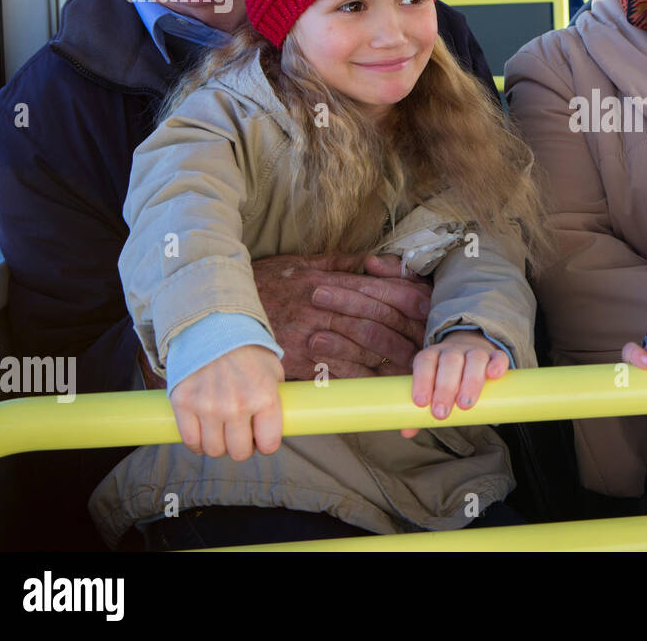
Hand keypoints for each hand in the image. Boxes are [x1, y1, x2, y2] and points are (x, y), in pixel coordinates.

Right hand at [168, 345, 284, 460]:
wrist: (214, 328)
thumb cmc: (248, 352)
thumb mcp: (273, 371)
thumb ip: (275, 400)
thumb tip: (278, 425)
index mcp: (265, 397)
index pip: (269, 444)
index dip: (266, 444)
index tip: (261, 438)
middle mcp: (236, 405)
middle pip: (239, 452)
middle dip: (242, 446)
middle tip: (240, 434)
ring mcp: (207, 405)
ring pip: (213, 450)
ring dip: (219, 445)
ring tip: (222, 430)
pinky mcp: (183, 403)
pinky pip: (190, 440)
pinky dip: (197, 442)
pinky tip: (203, 432)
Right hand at [252, 253, 429, 380]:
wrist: (216, 308)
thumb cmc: (261, 284)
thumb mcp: (299, 263)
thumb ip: (339, 262)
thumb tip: (373, 260)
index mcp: (327, 280)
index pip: (379, 288)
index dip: (409, 299)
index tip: (430, 310)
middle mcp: (322, 305)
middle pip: (378, 320)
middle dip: (408, 335)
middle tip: (430, 347)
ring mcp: (310, 333)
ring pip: (362, 347)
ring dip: (392, 360)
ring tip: (415, 370)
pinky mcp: (297, 360)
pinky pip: (336, 372)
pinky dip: (361, 380)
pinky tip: (379, 386)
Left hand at [403, 331, 510, 438]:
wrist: (468, 353)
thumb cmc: (444, 378)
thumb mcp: (430, 388)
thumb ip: (418, 410)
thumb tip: (407, 431)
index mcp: (432, 356)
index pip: (425, 362)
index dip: (422, 380)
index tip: (421, 403)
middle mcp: (453, 351)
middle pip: (449, 362)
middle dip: (445, 388)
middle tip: (441, 413)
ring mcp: (475, 351)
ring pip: (474, 359)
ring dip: (471, 381)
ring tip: (465, 405)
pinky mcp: (495, 356)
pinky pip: (498, 356)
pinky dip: (497, 365)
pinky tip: (494, 376)